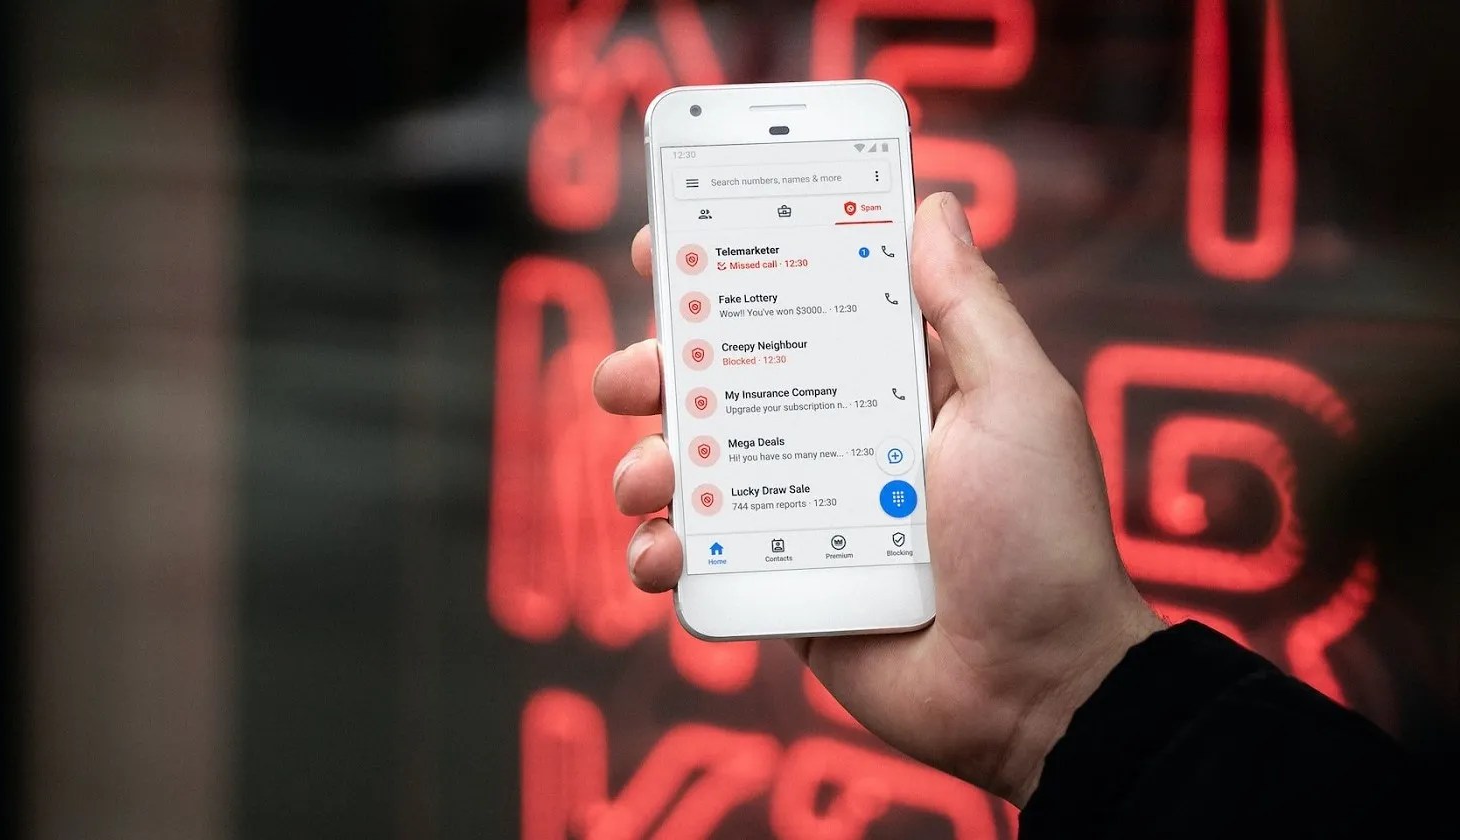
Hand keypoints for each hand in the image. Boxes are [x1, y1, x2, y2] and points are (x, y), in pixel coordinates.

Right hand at [593, 193, 1165, 805]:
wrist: (1037, 685)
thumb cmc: (1042, 536)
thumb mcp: (1017, 401)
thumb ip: (967, 305)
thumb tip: (935, 205)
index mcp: (886, 382)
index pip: (794, 304)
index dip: (725, 271)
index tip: (664, 243)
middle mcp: (833, 440)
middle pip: (719, 383)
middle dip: (658, 368)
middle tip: (636, 373)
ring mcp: (798, 516)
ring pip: (691, 471)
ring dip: (647, 463)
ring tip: (653, 477)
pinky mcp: (776, 587)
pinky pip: (696, 562)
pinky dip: (660, 555)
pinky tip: (665, 555)